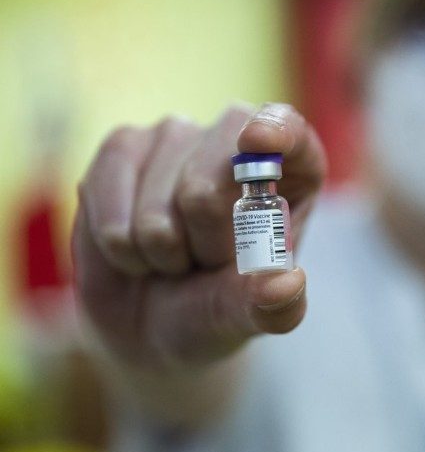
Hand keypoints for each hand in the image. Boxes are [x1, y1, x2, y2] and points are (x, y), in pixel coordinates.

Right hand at [72, 103, 325, 369]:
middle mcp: (234, 139)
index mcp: (291, 170)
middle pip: (212, 179)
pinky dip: (117, 240)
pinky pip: (107, 192)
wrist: (148, 320)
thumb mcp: (246, 316)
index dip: (276, 130)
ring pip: (158, 200)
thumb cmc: (212, 308)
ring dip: (159, 249)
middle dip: (203, 241)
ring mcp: (176, 136)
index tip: (258, 141)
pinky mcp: (123, 147)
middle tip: (206, 261)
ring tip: (172, 256)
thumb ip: (272, 306)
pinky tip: (132, 246)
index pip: (290, 130)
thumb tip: (287, 284)